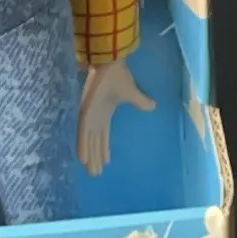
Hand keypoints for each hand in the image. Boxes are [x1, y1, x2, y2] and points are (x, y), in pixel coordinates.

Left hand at [77, 57, 155, 174]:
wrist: (109, 63)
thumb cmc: (118, 76)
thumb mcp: (132, 93)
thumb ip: (141, 101)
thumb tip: (153, 106)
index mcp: (105, 114)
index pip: (103, 136)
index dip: (103, 148)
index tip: (105, 162)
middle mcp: (95, 118)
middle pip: (95, 142)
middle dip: (96, 157)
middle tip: (95, 174)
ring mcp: (89, 116)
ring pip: (88, 141)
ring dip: (89, 156)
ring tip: (91, 172)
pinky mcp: (85, 112)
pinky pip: (83, 133)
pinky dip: (83, 145)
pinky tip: (82, 159)